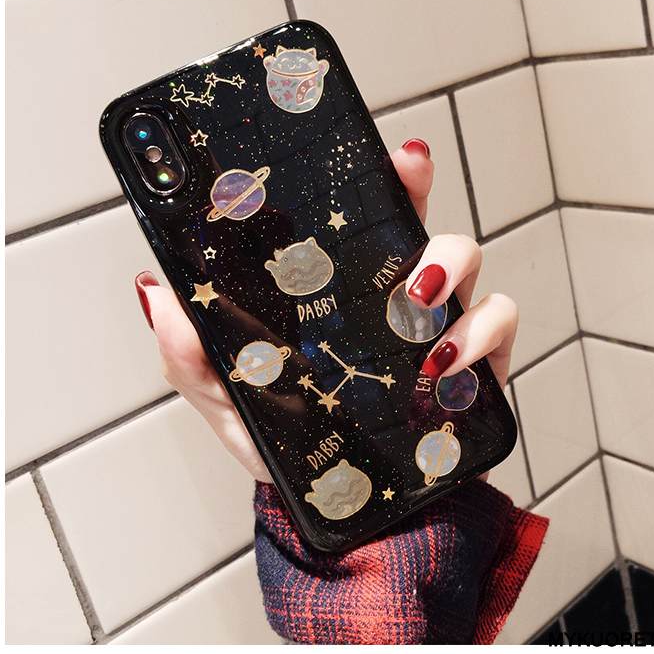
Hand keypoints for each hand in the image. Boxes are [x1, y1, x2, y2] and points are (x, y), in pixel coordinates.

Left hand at [134, 137, 516, 480]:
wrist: (341, 509)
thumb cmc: (287, 443)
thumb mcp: (230, 399)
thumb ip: (193, 354)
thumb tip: (156, 292)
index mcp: (342, 291)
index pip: (356, 219)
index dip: (366, 175)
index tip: (366, 144)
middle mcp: (394, 294)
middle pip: (418, 217)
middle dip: (418, 187)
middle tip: (407, 178)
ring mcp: (441, 321)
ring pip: (466, 257)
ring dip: (447, 264)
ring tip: (415, 300)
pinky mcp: (478, 360)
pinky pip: (497, 321)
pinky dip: (478, 333)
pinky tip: (441, 362)